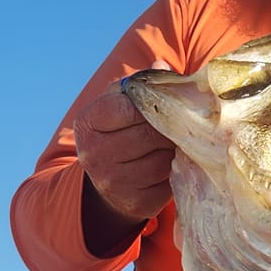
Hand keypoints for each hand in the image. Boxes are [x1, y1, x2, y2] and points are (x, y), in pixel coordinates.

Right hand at [74, 62, 175, 252]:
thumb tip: (161, 66)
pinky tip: (172, 164)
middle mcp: (93, 154)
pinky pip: (169, 182)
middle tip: (182, 123)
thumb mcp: (120, 103)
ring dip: (175, 151)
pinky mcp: (135, 203)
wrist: (108, 182)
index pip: (129, 106)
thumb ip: (141, 85)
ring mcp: (112, 182)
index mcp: (87, 123)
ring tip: (175, 144)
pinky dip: (176, 172)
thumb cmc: (120, 131)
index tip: (162, 105)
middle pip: (150, 134)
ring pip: (163, 159)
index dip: (153, 105)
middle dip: (170, 128)